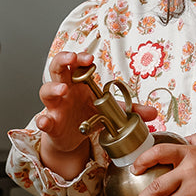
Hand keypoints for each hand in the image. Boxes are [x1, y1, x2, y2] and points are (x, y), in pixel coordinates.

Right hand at [36, 51, 155, 178]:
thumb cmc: (86, 114)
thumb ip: (128, 110)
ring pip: (46, 91)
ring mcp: (55, 106)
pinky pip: (43, 120)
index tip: (89, 58)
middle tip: (71, 59)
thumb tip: (153, 112)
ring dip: (53, 88)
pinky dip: (42, 120)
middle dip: (62, 61)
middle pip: (57, 69)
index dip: (80, 58)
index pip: (76, 63)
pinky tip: (45, 120)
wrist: (72, 137)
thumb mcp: (108, 110)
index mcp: (78, 82)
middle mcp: (64, 90)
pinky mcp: (51, 123)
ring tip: (62, 89)